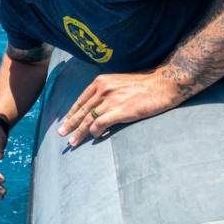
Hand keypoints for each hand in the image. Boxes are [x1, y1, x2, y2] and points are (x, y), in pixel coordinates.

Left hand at [58, 70, 185, 145]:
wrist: (162, 85)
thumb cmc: (144, 85)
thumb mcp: (119, 83)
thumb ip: (106, 91)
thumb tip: (98, 105)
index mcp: (100, 82)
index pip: (81, 100)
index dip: (72, 112)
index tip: (66, 120)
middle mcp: (102, 90)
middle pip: (82, 110)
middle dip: (70, 123)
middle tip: (61, 133)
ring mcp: (110, 101)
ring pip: (88, 119)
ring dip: (79, 132)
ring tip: (72, 142)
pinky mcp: (120, 111)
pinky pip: (100, 124)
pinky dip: (95, 132)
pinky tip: (94, 137)